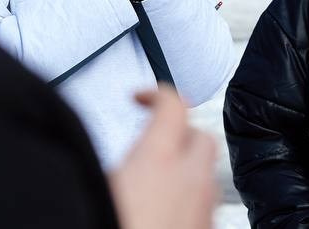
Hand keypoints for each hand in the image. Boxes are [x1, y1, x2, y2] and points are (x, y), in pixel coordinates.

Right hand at [108, 86, 216, 228]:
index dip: (155, 93)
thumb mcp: (99, 185)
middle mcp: (191, 180)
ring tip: (157, 178)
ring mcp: (206, 208)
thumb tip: (105, 153)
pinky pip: (206, 202)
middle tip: (155, 136)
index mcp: (158, 161)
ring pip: (207, 172)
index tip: (140, 97)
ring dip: (187, 167)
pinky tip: (165, 208)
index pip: (172, 104)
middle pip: (201, 136)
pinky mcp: (209, 228)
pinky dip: (190, 196)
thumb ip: (114, 159)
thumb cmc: (119, 228)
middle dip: (180, 131)